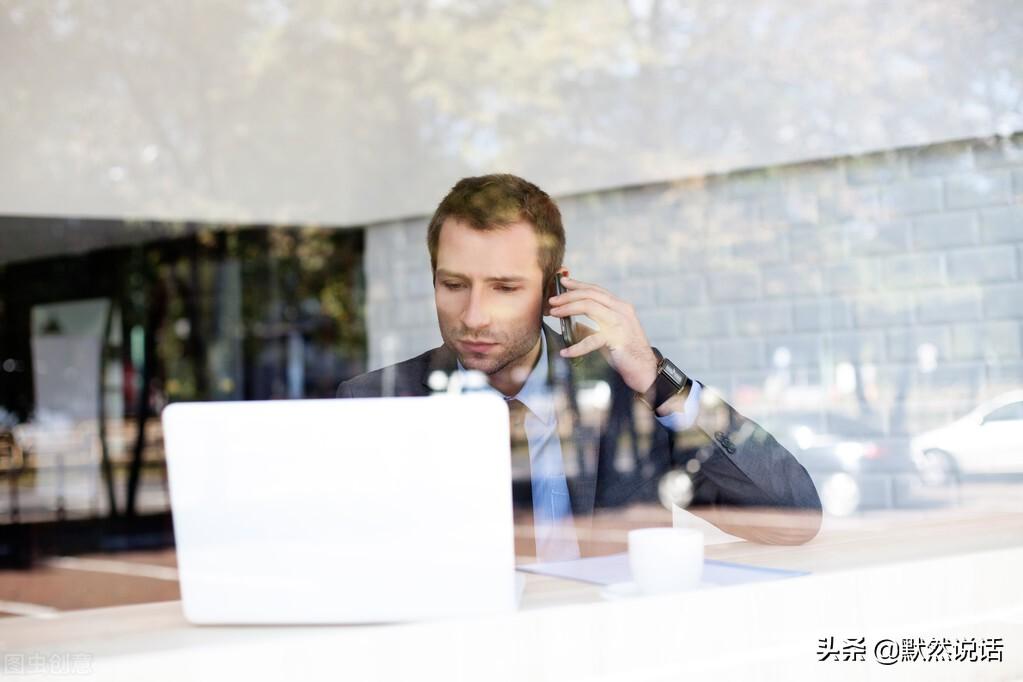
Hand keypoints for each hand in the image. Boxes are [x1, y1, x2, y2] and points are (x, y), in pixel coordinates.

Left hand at [548, 275, 658, 393]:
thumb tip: (571, 323)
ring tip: (554, 313)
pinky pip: (592, 340)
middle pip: (590, 294)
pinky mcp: (618, 340)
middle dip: (569, 295)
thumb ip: (593, 326)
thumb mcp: (608, 334)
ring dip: (568, 309)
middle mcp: (622, 310)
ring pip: (590, 306)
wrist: (646, 371)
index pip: (596, 290)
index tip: (563, 282)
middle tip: (552, 300)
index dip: (578, 284)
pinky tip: (566, 352)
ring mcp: (621, 323)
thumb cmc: (626, 354)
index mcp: (620, 307)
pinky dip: (576, 346)